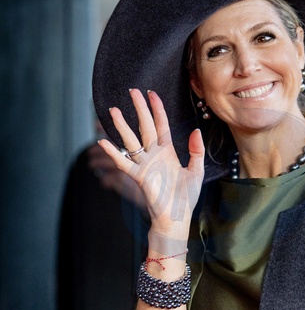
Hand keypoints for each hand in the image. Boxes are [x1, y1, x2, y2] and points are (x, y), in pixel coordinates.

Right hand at [97, 89, 204, 236]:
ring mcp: (145, 165)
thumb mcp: (196, 171)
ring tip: (114, 110)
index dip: (157, 109)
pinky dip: (113, 153)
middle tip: (132, 91)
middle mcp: (154, 155)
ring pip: (131, 140)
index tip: (151, 93)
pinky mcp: (139, 177)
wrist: (177, 218)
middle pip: (145, 126)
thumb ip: (196, 151)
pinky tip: (103, 142)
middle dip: (139, 108)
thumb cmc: (186, 198)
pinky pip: (124, 162)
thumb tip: (196, 130)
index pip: (161, 125)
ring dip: (122, 125)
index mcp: (168, 152)